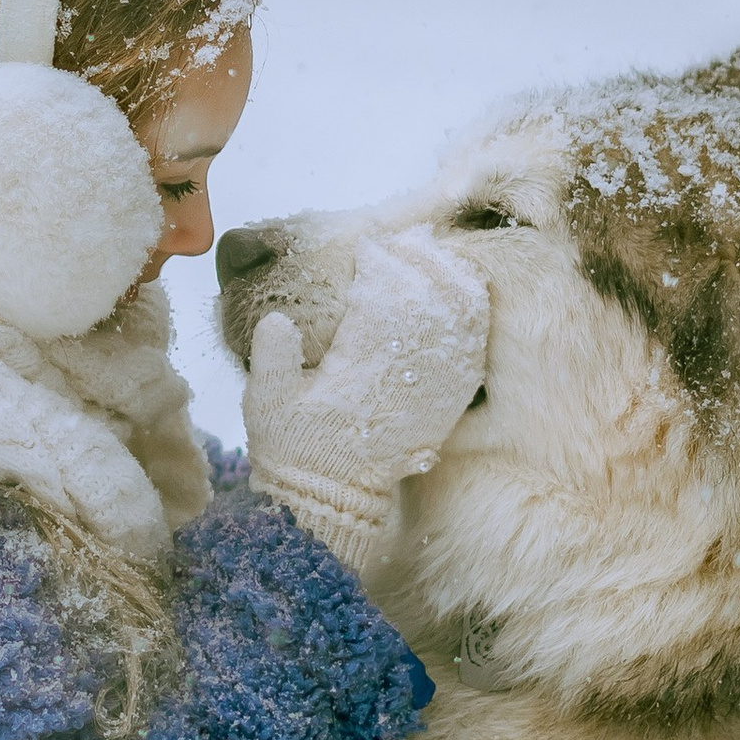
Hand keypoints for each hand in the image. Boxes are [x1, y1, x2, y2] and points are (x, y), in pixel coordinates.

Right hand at [243, 225, 489, 567]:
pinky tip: (463, 289)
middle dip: (416, 262)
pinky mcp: (447, 403)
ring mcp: (433, 392)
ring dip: (447, 279)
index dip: (378, 267)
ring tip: (431, 251)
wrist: (336, 500)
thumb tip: (278, 321)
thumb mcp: (267, 407)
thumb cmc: (296, 450)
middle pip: (427, 302)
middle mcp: (405, 378)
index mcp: (360, 370)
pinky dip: (470, 314)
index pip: (381, 302)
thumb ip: (272, 361)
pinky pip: (472, 350)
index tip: (366, 247)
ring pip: (456, 321)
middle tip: (401, 239)